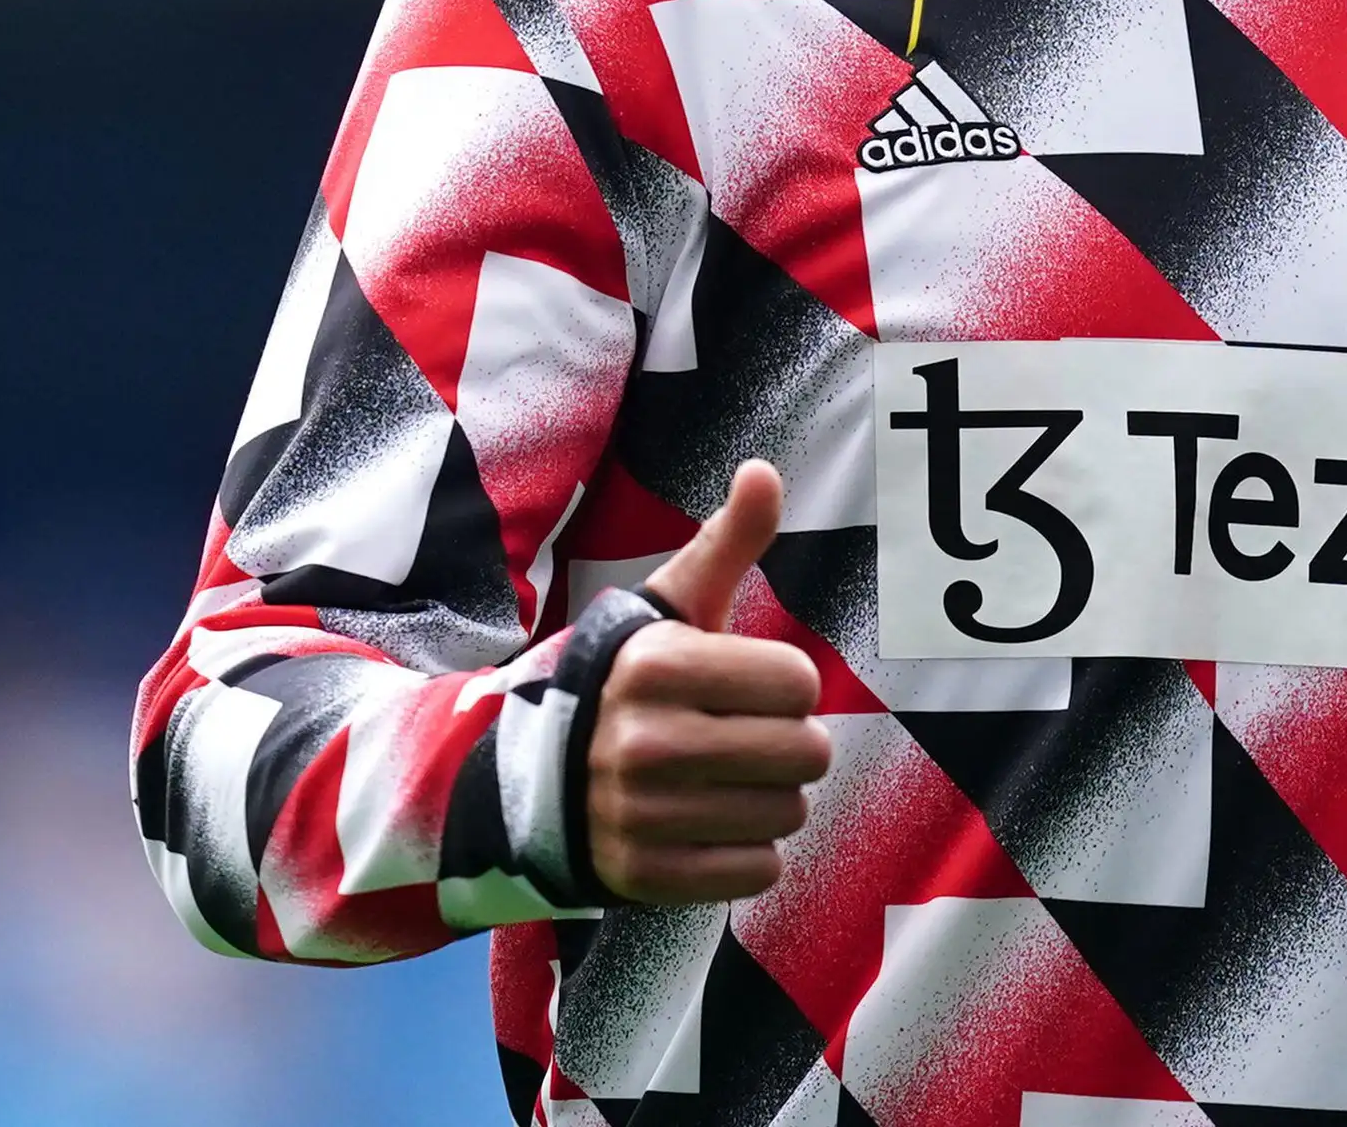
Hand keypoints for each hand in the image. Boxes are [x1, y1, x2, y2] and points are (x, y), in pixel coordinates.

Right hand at [587, 460, 831, 903]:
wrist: (542, 778)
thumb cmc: (633, 682)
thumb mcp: (670, 608)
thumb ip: (727, 542)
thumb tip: (764, 468)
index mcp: (657, 665)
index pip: (800, 683)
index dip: (786, 684)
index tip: (746, 686)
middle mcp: (643, 741)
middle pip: (805, 752)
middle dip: (789, 744)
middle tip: (743, 739)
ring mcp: (641, 816)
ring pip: (787, 814)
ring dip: (772, 799)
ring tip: (724, 781)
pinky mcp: (646, 877)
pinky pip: (758, 871)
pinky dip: (748, 853)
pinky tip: (708, 826)